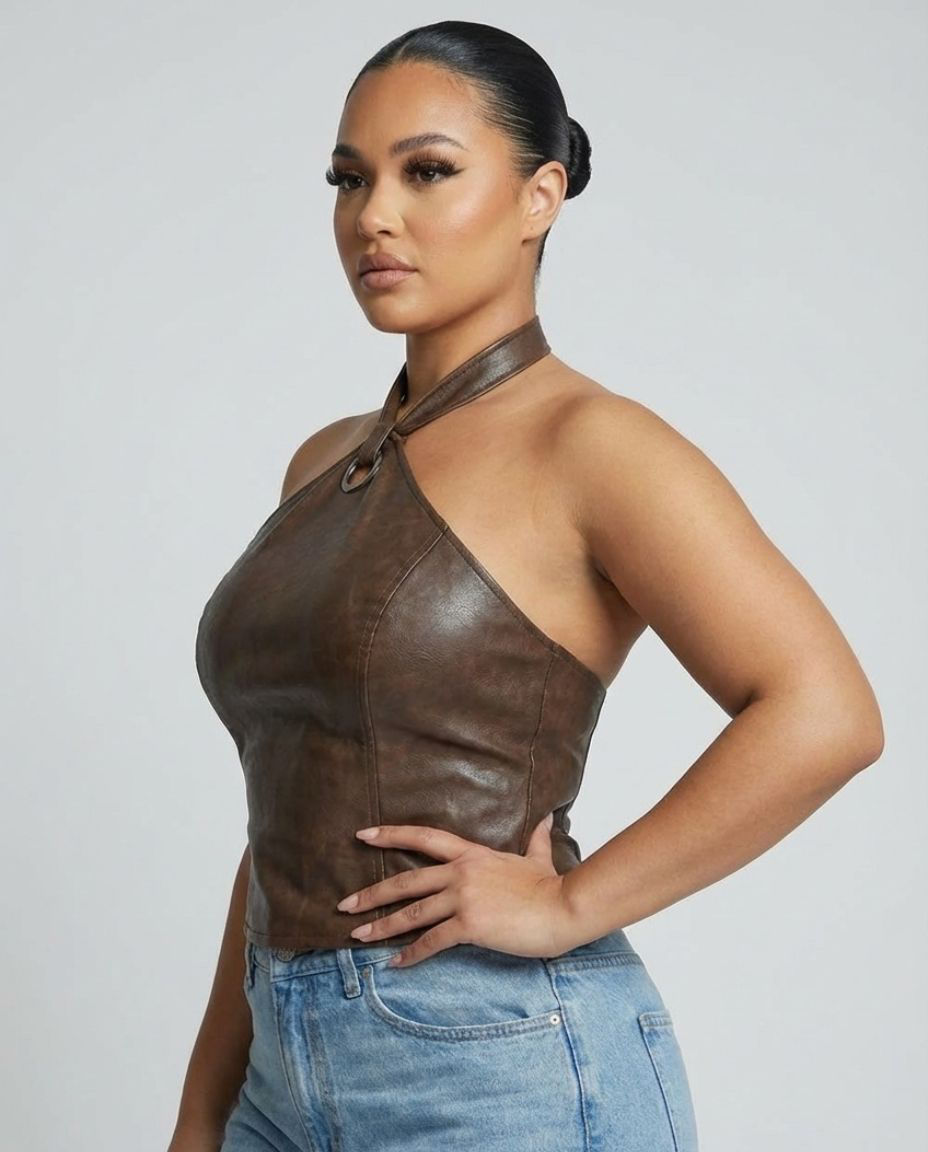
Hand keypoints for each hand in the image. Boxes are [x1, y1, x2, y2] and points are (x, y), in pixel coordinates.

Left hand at [335, 814, 579, 966]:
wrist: (564, 907)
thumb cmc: (551, 886)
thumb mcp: (538, 857)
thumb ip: (537, 838)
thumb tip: (547, 816)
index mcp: (472, 854)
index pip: (423, 838)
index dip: (391, 835)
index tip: (362, 836)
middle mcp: (461, 873)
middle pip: (406, 880)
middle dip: (371, 894)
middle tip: (344, 904)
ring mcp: (463, 899)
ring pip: (412, 913)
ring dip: (381, 926)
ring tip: (357, 935)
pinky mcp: (469, 926)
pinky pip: (432, 942)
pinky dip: (410, 954)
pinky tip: (394, 964)